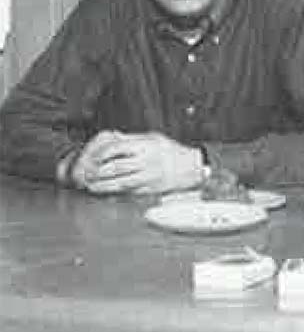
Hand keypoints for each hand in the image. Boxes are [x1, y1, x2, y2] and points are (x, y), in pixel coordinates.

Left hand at [73, 130, 204, 194]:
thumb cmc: (171, 151)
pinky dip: (113, 193)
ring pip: (118, 183)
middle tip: (85, 174)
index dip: (99, 153)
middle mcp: (146, 161)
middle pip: (114, 167)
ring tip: (91, 186)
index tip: (92, 157)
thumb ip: (131, 140)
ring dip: (101, 186)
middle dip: (96, 172)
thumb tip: (109, 139)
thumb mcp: (152, 138)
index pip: (115, 148)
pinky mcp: (149, 189)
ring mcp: (148, 177)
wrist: (191, 168)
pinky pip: (127, 192)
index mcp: (145, 145)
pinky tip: (105, 193)